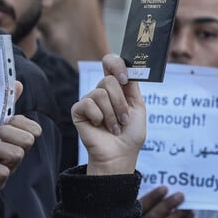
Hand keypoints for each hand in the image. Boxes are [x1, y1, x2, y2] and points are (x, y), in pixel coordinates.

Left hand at [0, 82, 41, 190]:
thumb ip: (3, 103)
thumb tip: (15, 83)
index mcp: (16, 137)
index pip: (34, 129)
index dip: (22, 123)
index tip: (7, 121)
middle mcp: (16, 152)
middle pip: (28, 140)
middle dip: (11, 133)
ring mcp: (8, 168)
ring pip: (18, 155)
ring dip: (1, 148)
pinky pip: (3, 174)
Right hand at [72, 54, 145, 175]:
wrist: (120, 155)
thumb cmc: (131, 134)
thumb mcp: (138, 107)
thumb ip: (133, 87)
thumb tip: (129, 68)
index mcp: (118, 87)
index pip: (111, 62)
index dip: (117, 64)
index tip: (125, 79)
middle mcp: (103, 91)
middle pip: (108, 79)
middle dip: (120, 102)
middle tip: (124, 119)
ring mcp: (90, 100)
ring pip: (100, 93)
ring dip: (112, 114)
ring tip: (114, 127)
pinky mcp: (79, 111)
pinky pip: (87, 104)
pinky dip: (98, 117)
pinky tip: (99, 127)